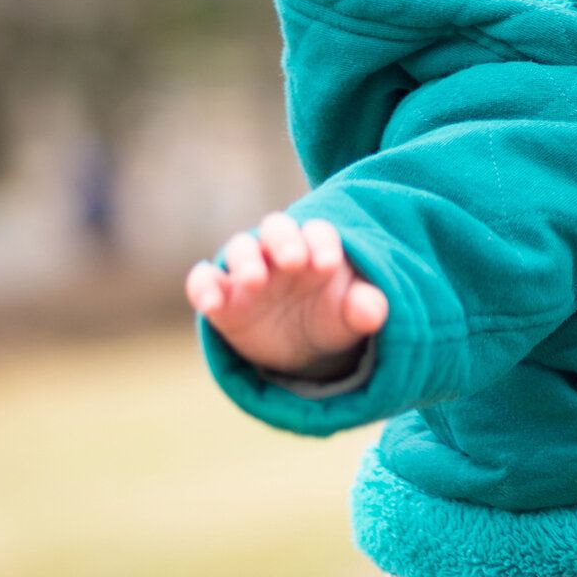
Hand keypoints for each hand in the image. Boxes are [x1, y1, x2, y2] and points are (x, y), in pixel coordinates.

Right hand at [185, 212, 388, 376]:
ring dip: (245, 260)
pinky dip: (203, 286)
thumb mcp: (352, 316)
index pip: (318, 232)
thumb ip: (365, 308)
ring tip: (254, 281)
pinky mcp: (223, 299)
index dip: (322, 242)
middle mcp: (280, 252)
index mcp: (317, 248)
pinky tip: (211, 305)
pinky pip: (204, 281)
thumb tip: (373, 311)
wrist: (303, 348)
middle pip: (276, 227)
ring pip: (240, 249)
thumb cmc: (331, 316)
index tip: (329, 264)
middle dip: (283, 239)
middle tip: (294, 261)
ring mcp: (249, 273)